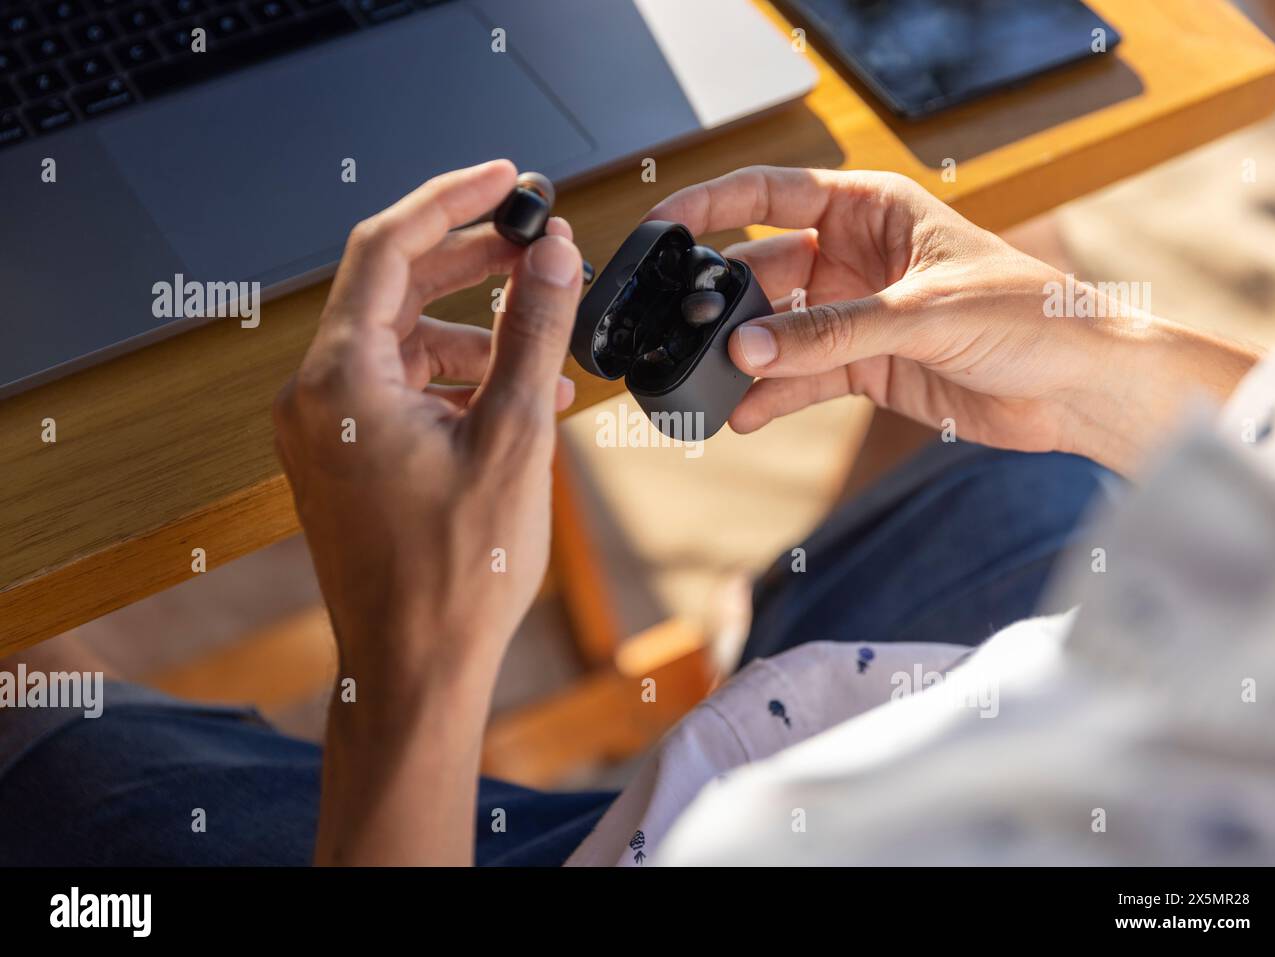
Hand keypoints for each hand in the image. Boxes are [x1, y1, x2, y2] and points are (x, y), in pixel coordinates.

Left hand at [272, 160, 584, 863]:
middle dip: (469, 262)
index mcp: (341, 379)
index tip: (507, 178)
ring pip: (402, 342)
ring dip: (474, 334)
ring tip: (543, 350)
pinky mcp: (343, 456)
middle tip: (534, 245)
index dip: (453, 200)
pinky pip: (398, 389)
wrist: (415, 668)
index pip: (388, 247)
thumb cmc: (457, 572)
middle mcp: (316, 395)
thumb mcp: (513, 436)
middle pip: (392, 288)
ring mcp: (324, 428)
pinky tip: (515, 401)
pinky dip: (455, 381)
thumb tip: (551, 253)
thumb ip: (532, 332)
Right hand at [647, 166, 1256, 473]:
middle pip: (766, 270)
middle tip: (691, 333)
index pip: (775, 194)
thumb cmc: (1033, 318)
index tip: (665, 225)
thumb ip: (832, 333)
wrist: (1079, 390)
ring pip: (777, 332)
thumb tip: (750, 349)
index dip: (715, 205)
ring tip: (708, 385)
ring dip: (744, 358)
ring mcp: (857, 316)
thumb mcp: (924, 315)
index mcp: (874, 211)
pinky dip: (772, 398)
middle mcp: (857, 259)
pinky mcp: (866, 368)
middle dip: (726, 302)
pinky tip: (745, 415)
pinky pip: (802, 379)